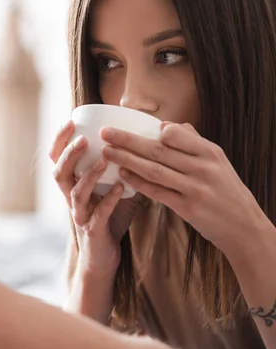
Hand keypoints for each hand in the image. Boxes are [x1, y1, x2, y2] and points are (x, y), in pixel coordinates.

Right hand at [49, 120, 139, 278]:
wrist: (104, 259)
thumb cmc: (109, 220)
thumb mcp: (115, 191)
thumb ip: (125, 170)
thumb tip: (149, 146)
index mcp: (74, 185)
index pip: (58, 159)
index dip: (60, 141)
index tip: (70, 121)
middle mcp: (72, 199)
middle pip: (60, 173)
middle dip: (69, 154)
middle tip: (83, 139)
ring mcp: (81, 216)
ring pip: (76, 193)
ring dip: (89, 176)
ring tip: (103, 161)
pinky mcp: (93, 232)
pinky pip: (98, 215)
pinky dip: (109, 201)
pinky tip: (121, 189)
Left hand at [101, 123, 263, 251]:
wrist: (243, 225)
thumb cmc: (226, 190)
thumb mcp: (218, 161)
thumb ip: (193, 142)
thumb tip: (166, 126)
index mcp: (209, 152)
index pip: (176, 134)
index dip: (149, 128)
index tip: (126, 122)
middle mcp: (203, 167)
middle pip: (158, 150)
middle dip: (128, 140)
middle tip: (105, 132)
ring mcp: (195, 188)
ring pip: (154, 170)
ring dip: (127, 160)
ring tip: (107, 152)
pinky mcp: (188, 208)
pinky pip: (157, 192)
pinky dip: (138, 183)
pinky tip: (123, 175)